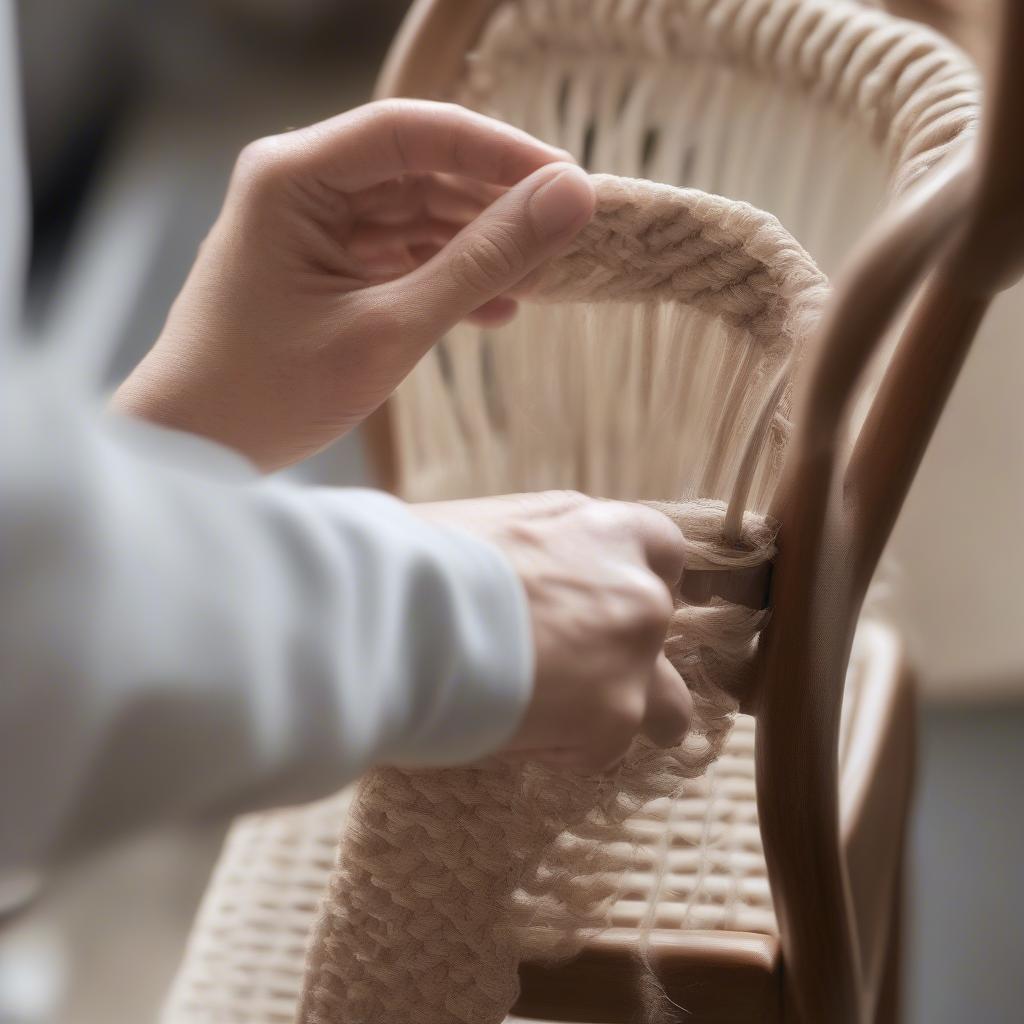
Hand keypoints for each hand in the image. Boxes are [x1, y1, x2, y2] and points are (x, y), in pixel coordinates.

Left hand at [112, 100, 594, 470]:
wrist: (195, 451)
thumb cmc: (270, 393)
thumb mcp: (391, 329)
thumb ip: (481, 262)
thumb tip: (568, 202)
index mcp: (293, 177)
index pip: (413, 130)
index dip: (498, 150)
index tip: (568, 182)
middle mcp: (299, 184)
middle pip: (420, 168)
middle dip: (495, 204)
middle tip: (567, 235)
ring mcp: (311, 225)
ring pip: (417, 213)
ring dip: (478, 247)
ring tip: (541, 280)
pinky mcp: (323, 264)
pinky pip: (400, 253)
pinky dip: (446, 278)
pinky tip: (496, 309)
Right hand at [413, 492, 692, 772]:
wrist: (401, 610)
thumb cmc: (423, 560)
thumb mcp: (496, 525)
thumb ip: (541, 551)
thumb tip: (528, 575)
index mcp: (607, 530)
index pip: (664, 554)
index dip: (636, 583)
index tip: (609, 606)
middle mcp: (637, 589)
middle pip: (665, 632)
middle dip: (631, 654)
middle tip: (580, 671)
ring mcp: (632, 657)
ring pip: (669, 709)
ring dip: (630, 718)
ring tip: (576, 732)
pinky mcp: (611, 718)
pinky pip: (603, 752)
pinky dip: (563, 753)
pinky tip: (513, 736)